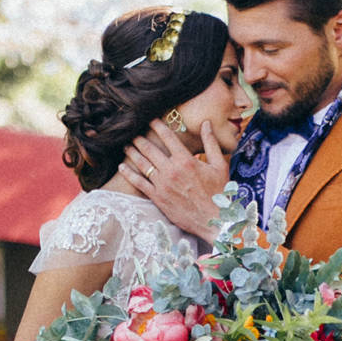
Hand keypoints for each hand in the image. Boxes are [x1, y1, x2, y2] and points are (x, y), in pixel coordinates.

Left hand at [121, 119, 227, 240]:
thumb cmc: (219, 192)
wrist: (214, 221)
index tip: (150, 120)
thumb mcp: (219, 165)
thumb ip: (210, 143)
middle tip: (133, 132)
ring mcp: (163, 185)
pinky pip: (139, 183)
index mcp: (186, 160)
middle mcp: (171, 170)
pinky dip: (129, 173)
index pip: (168, 137)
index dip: (157, 126)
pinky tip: (122, 167)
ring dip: (132, 152)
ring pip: (142, 164)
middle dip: (140, 139)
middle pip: (150, 149)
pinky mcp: (158, 198)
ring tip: (126, 146)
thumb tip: (206, 123)